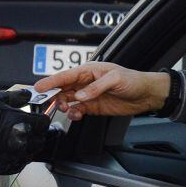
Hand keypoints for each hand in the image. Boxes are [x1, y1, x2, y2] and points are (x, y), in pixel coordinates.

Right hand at [0, 90, 51, 174]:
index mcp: (21, 122)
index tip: (38, 121)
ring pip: (30, 155)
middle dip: (36, 135)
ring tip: (20, 143)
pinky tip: (12, 154)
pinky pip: (16, 166)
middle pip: (40, 141)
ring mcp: (9, 155)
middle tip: (29, 131)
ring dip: (28, 149)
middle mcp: (18, 140)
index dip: (41, 121)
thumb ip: (17, 97)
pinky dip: (17, 161)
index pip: (44, 124)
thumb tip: (28, 95)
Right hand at [34, 63, 169, 121]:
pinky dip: (73, 114)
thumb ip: (96, 87)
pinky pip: (77, 110)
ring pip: (67, 100)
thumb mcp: (115, 79)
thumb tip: (80, 96)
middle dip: (55, 96)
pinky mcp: (93, 106)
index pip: (65, 76)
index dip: (51, 81)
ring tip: (68, 110)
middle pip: (62, 88)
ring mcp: (88, 95)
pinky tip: (76, 115)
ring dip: (64, 106)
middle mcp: (85, 83)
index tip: (39, 88)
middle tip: (54, 104)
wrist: (147, 95)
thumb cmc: (133, 80)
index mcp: (88, 71)